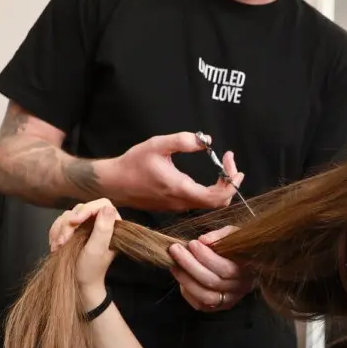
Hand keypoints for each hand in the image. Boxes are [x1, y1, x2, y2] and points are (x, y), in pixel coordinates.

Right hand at [49, 198, 119, 305]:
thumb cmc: (91, 270)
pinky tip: (55, 246)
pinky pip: (60, 223)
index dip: (86, 209)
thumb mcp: (97, 250)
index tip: (74, 222)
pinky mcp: (74, 231)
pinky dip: (55, 234)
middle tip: (62, 242)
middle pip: (81, 209)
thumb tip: (108, 207)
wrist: (80, 284)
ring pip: (68, 216)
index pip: (101, 204)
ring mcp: (86, 227)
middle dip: (69, 224)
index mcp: (112, 226)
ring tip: (58, 247)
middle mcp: (100, 223)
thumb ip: (103, 229)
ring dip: (60, 230)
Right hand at [100, 132, 243, 212]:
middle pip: (218, 202)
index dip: (231, 183)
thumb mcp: (157, 145)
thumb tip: (205, 140)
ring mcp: (177, 207)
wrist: (113, 183)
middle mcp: (182, 203)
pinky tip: (209, 175)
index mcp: (181, 189)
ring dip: (221, 186)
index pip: (217, 197)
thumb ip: (182, 141)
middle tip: (230, 163)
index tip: (233, 165)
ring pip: (209, 203)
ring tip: (223, 166)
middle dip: (230, 183)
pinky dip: (210, 190)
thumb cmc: (133, 164)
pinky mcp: (173, 206)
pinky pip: (198, 202)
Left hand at [168, 225, 254, 312]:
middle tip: (175, 250)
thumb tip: (203, 240)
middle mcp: (242, 288)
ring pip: (206, 297)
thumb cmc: (235, 246)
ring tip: (174, 264)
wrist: (241, 260)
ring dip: (186, 280)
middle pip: (213, 282)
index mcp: (249, 270)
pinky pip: (201, 305)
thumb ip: (220, 236)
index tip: (193, 243)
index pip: (226, 269)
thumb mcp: (233, 234)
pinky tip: (181, 277)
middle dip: (190, 265)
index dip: (206, 257)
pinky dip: (188, 292)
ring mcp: (230, 300)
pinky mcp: (219, 307)